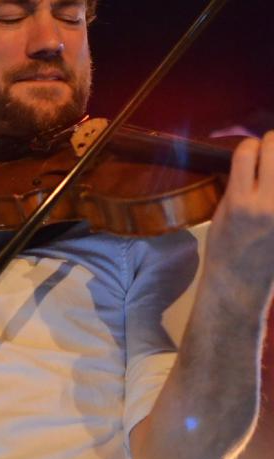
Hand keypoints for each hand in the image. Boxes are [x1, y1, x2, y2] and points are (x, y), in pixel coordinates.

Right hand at [206, 131, 273, 302]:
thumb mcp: (222, 213)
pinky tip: (273, 193)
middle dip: (271, 145)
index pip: (247, 151)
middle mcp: (268, 202)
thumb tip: (253, 156)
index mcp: (240, 201)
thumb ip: (238, 184)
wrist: (241, 281)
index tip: (249, 151)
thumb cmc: (224, 248)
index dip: (248, 146)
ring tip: (272, 176)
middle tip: (269, 152)